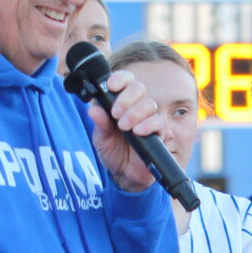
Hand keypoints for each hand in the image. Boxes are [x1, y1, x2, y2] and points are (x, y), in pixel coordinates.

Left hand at [88, 69, 166, 192]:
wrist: (124, 174)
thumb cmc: (113, 152)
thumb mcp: (101, 138)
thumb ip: (100, 123)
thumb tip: (93, 109)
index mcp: (122, 102)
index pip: (126, 80)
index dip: (120, 78)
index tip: (111, 86)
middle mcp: (136, 107)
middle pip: (139, 88)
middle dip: (126, 98)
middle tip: (116, 113)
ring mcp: (148, 119)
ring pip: (149, 104)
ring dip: (135, 113)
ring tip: (124, 126)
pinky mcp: (158, 133)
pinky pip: (158, 122)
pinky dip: (147, 125)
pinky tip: (137, 132)